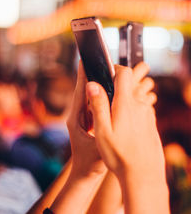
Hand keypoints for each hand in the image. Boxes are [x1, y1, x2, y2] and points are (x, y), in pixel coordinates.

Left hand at [67, 61, 106, 176]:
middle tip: (98, 60)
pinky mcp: (88, 120)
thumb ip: (103, 126)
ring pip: (89, 96)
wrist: (85, 174)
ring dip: (95, 83)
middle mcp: (77, 115)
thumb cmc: (90, 162)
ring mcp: (82, 117)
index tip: (84, 59)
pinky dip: (99, 94)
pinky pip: (94, 103)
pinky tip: (108, 88)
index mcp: (75, 118)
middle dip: (90, 75)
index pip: (79, 92)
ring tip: (104, 69)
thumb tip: (107, 106)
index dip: (82, 75)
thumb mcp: (99, 144)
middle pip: (83, 90)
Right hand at [86, 63, 164, 180]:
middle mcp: (139, 105)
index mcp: (126, 104)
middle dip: (116, 86)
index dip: (115, 68)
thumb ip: (98, 105)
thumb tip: (92, 84)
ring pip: (133, 98)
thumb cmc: (120, 155)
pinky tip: (123, 127)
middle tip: (104, 99)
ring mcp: (147, 114)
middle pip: (129, 84)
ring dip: (123, 100)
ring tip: (112, 117)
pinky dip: (130, 110)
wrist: (143, 175)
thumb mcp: (102, 132)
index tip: (105, 74)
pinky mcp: (150, 122)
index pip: (125, 73)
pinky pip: (139, 109)